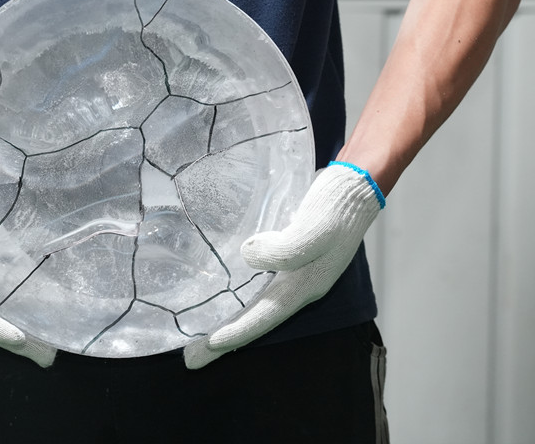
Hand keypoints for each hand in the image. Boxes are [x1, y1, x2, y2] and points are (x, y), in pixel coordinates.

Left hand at [184, 161, 384, 368]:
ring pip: (256, 302)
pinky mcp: (288, 253)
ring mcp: (294, 270)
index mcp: (304, 286)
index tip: (207, 346)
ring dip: (230, 317)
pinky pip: (259, 281)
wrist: (352, 188)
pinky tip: (223, 287)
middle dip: (226, 337)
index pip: (264, 317)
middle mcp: (298, 284)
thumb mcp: (314, 229)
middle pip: (257, 317)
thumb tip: (248, 256)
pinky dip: (239, 291)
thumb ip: (284, 249)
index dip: (236, 333)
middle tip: (192, 357)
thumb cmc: (335, 210)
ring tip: (201, 331)